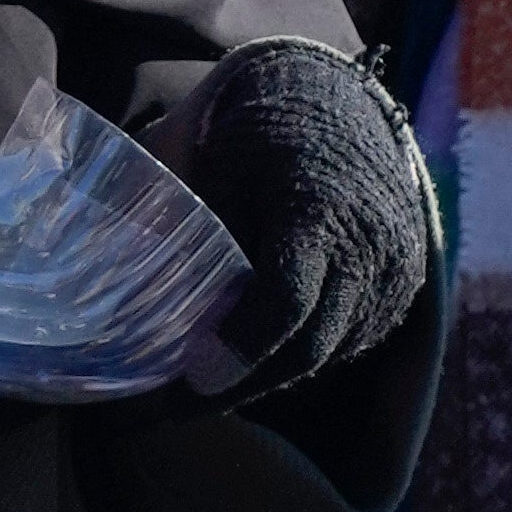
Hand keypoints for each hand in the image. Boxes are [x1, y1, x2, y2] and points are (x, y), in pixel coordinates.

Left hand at [171, 39, 436, 398]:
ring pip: (323, 358)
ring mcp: (393, 279)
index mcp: (319, 209)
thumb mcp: (213, 162)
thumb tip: (113, 292)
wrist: (335, 101)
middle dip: (233, 388)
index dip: (239, 346)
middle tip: (163, 411)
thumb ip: (183, 230)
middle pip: (303, 348)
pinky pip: (344, 348)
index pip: (287, 300)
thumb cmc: (257, 130)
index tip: (189, 376)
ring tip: (192, 392)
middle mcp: (369, 251)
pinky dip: (293, 360)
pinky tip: (246, 363)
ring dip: (261, 380)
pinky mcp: (399, 295)